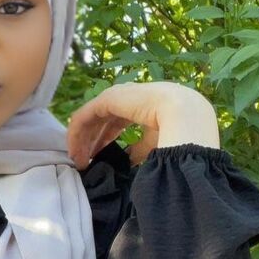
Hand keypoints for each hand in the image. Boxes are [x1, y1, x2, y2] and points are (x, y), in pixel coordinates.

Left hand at [66, 81, 216, 169]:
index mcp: (138, 105)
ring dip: (81, 140)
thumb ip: (137, 149)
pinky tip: (74, 151)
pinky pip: (83, 117)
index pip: (114, 122)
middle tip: (83, 163)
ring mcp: (115, 95)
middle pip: (99, 120)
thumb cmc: (176, 130)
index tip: (97, 159)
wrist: (184, 116)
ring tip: (77, 160)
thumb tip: (127, 160)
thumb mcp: (153, 142)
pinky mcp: (106, 99)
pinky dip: (76, 134)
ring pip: (89, 119)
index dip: (103, 140)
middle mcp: (125, 98)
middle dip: (89, 142)